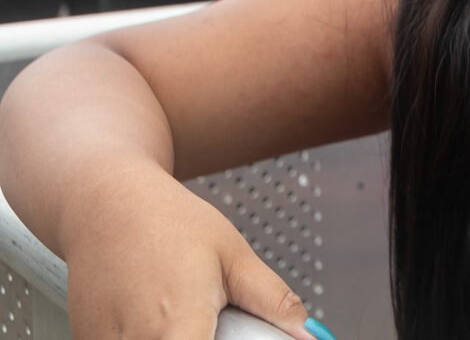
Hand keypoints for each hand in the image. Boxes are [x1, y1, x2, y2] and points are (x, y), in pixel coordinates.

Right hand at [64, 169, 317, 338]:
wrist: (105, 202)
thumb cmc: (168, 221)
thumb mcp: (233, 255)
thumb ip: (271, 299)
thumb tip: (304, 330)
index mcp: (177, 329)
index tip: (234, 331)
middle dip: (206, 338)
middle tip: (216, 320)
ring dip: (179, 334)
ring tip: (185, 310)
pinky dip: (150, 335)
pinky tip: (157, 314)